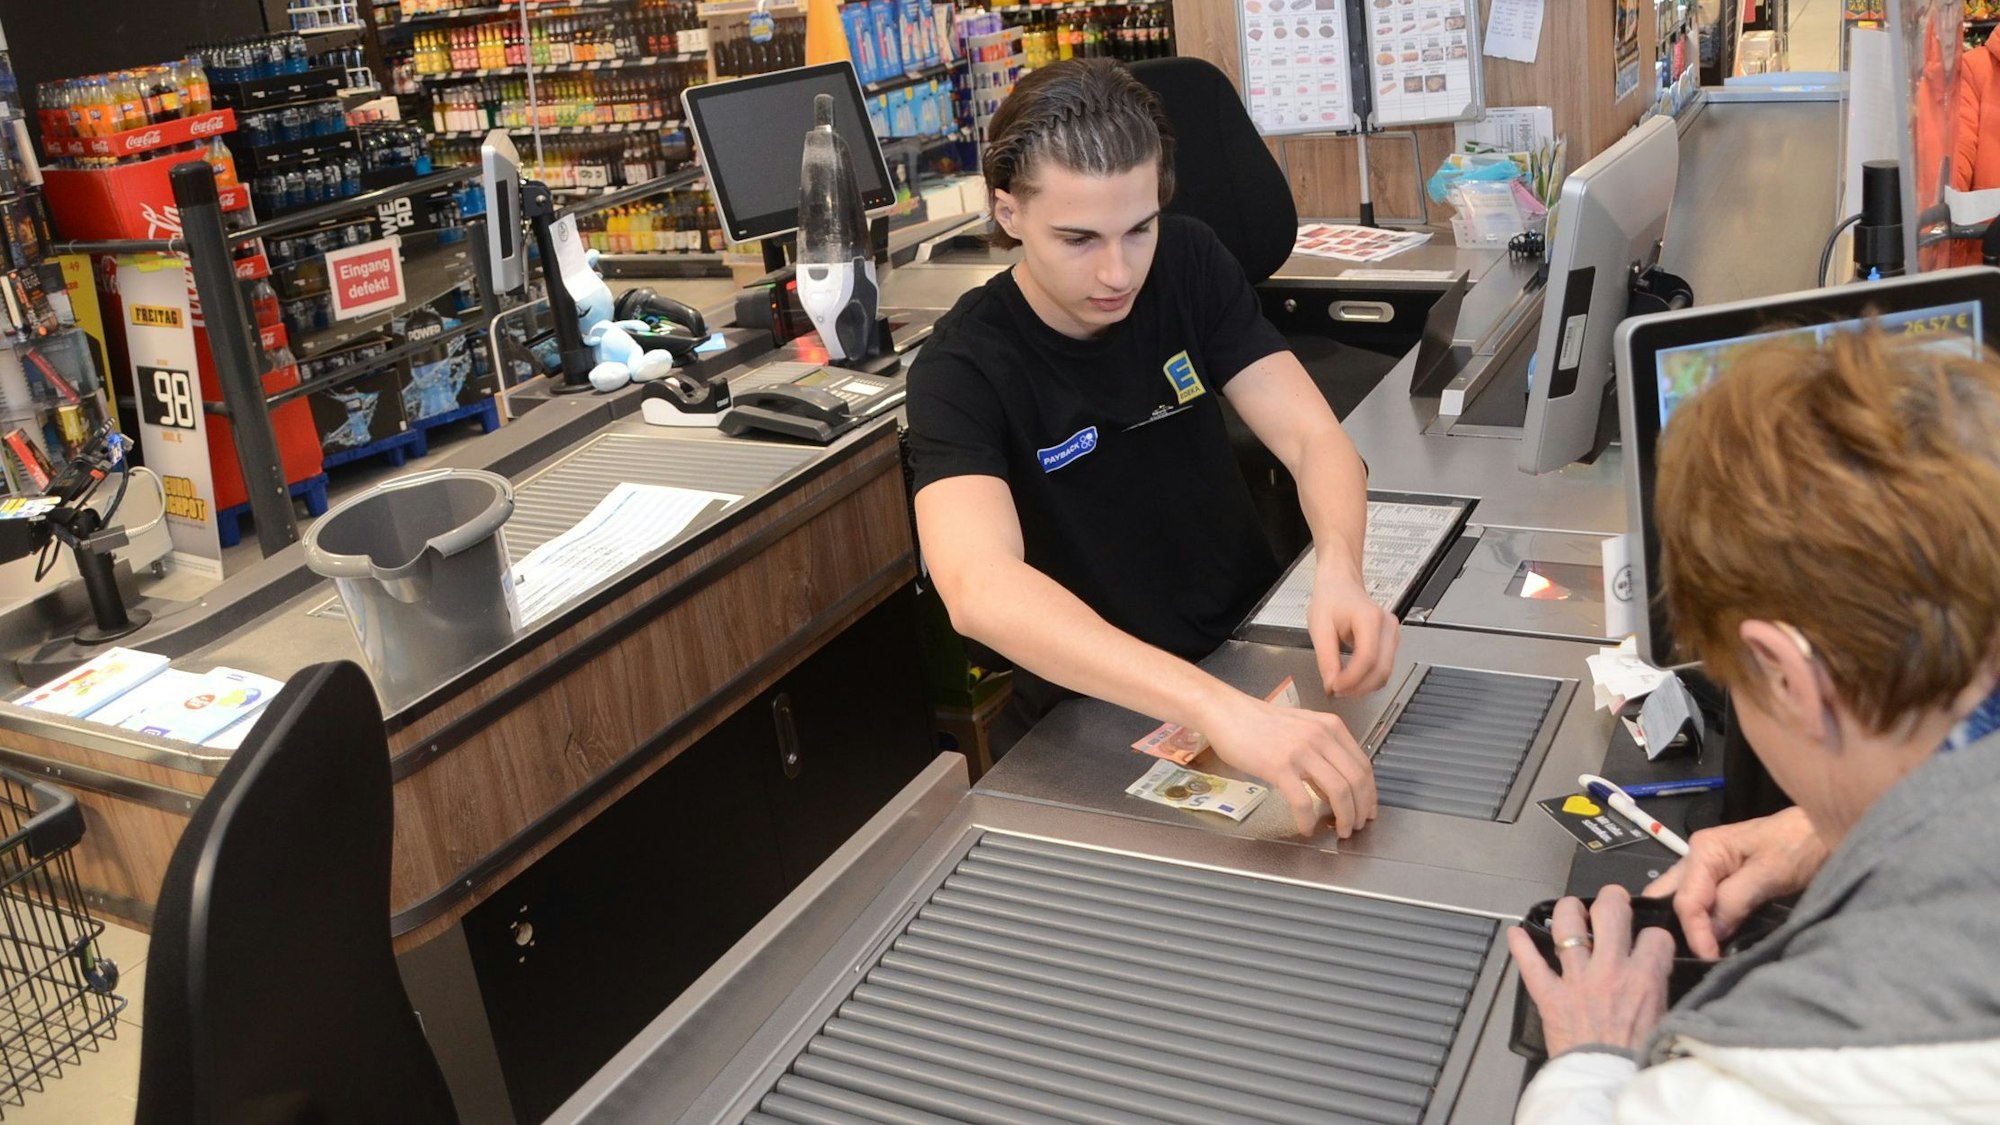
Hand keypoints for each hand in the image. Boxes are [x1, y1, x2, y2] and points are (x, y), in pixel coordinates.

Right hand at [1206, 694, 1377, 837]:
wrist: (1228, 713)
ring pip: (1338, 791)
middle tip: (1357, 826)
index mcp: (1330, 727)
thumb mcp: (1302, 729)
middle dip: (1361, 810)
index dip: (1370, 793)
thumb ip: (1322, 754)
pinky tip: (1305, 828)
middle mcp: (1321, 736)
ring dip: (1344, 817)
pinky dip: (1308, 820)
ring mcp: (1300, 751)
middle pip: (1356, 780)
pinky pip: (1303, 801)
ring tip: (1340, 830)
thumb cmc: (1260, 723)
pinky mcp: (1279, 766)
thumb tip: (1335, 789)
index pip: (1363, 765)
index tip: (1367, 809)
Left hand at [1307, 560, 1399, 696]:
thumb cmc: (1331, 599)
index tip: (1335, 687)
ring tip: (1342, 687)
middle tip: (1337, 692)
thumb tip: (1331, 684)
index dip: (1352, 678)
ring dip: (1365, 686)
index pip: (1368, 657)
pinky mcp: (1391, 642)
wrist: (1341, 584)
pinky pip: (1384, 668)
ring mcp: (1392, 634)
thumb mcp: (1319, 627)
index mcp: (1370, 618)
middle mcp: (1387, 626)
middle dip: (1359, 687)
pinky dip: (1369, 679)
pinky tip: (1353, 680)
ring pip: (1386, 672)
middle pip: (1382, 669)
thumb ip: (1325, 657)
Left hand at [1507, 885, 1675, 1056]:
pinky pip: (1530, 963)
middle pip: (1611, 912)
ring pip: (1567, 927)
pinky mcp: (1550, 996)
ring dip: (1568, 911)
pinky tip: (1516, 933)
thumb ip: (1658, 992)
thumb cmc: (1634, 1060)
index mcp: (1643, 979)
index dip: (1655, 936)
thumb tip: (1656, 975)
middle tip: (1612, 900)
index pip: (1655, 937)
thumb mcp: (1664, 1021)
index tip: (1651, 941)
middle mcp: (1609, 972)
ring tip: (1571, 909)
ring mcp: (1576, 980)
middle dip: (1613, 898)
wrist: (1606, 1084)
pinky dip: (1520, 946)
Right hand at [1643, 807, 1825, 958]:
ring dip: (1688, 926)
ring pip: (1682, 900)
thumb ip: (1734, 901)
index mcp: (1704, 850)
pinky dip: (1703, 922)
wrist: (1825, 830)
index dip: (1695, 931)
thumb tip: (1711, 934)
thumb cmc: (1800, 845)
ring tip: (1701, 953)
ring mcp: (1708, 868)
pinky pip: (1702, 903)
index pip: (1686, 899)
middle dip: (1673, 927)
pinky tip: (1711, 940)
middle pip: (1668, 896)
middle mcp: (1697, 857)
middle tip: (1691, 957)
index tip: (1709, 958)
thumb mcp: (1769, 874)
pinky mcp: (1723, 880)